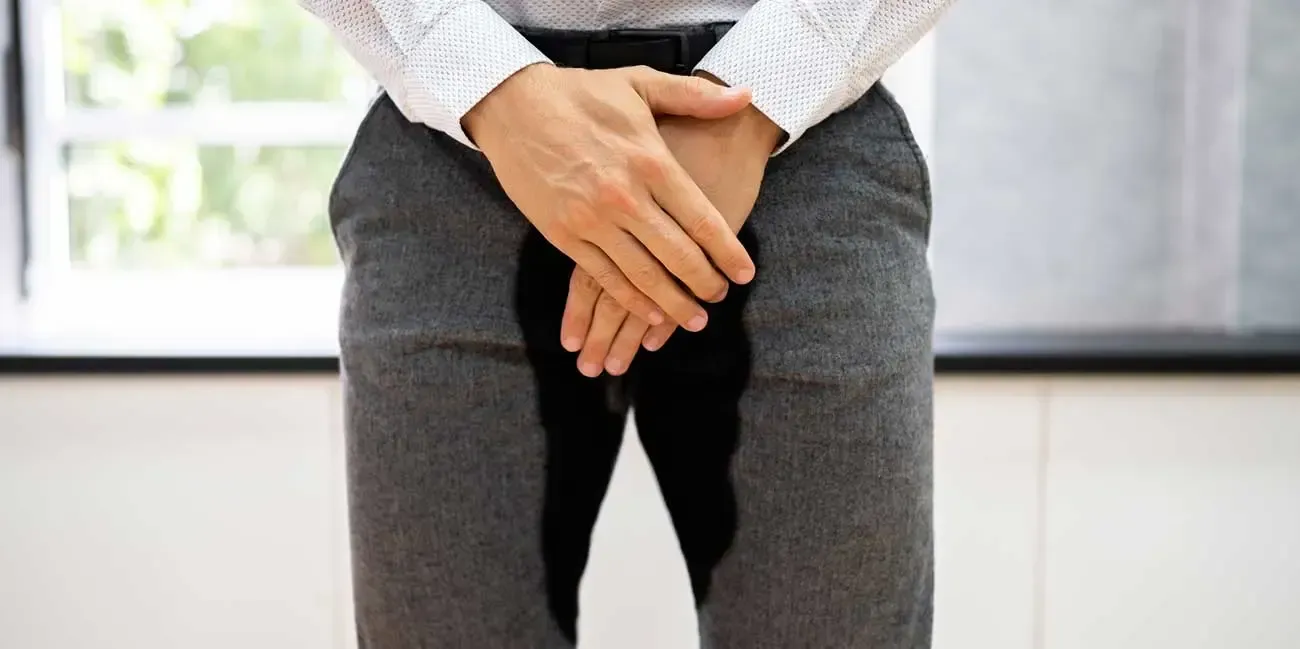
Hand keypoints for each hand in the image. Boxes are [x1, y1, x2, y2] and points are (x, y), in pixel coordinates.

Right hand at [464, 63, 756, 331]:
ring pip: (643, 275)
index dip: (727, 252)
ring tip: (694, 320)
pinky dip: (630, 300)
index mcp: (650, 161)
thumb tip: (746, 94)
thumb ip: (695, 95)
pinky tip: (650, 314)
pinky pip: (604, 278)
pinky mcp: (561, 235)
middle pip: (677, 255)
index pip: (701, 219)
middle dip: (704, 284)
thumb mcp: (640, 82)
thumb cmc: (580, 93)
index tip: (745, 273)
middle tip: (720, 298)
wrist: (513, 104)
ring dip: (672, 303)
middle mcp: (624, 196)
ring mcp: (591, 220)